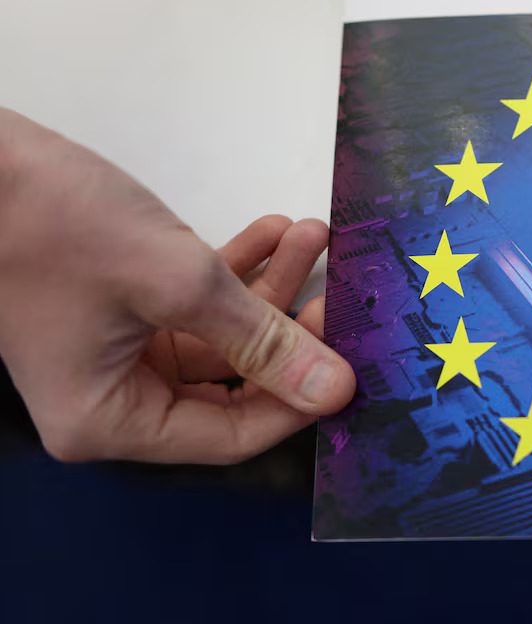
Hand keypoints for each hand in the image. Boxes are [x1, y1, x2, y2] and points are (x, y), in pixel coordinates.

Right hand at [0, 109, 354, 463]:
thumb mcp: (179, 285)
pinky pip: (195, 304)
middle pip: (231, 383)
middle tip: (336, 290)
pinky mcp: (120, 307)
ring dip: (268, 286)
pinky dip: (234, 270)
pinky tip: (274, 232)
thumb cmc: (54, 224)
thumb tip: (333, 389)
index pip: (228, 435)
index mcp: (109, 420)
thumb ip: (262, 340)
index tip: (349, 362)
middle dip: (288, 330)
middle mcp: (111, 398)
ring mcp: (115, 351)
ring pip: (221, 336)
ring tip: (310, 235)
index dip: (296, 401)